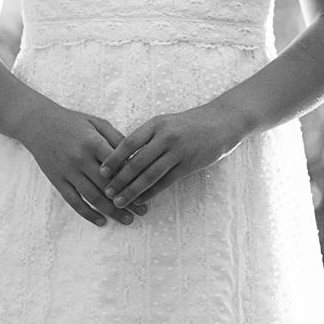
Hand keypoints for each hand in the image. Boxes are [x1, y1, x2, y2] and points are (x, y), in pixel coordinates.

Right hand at [19, 103, 143, 226]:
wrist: (38, 124)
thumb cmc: (72, 122)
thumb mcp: (97, 122)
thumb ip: (116, 138)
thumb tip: (135, 155)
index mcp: (93, 142)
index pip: (117, 166)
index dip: (133, 179)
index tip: (147, 190)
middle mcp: (81, 159)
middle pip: (108, 185)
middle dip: (128, 200)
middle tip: (143, 211)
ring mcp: (68, 172)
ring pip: (93, 197)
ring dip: (112, 211)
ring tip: (128, 219)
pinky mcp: (57, 180)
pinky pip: (74, 201)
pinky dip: (88, 214)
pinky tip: (101, 221)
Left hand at [98, 102, 239, 209]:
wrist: (221, 122)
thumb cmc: (189, 124)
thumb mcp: (166, 123)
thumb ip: (147, 137)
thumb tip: (124, 157)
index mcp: (156, 124)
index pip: (128, 143)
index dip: (114, 159)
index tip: (101, 172)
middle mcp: (165, 137)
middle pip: (136, 162)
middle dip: (119, 180)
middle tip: (106, 192)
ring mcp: (178, 151)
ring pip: (149, 175)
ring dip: (132, 190)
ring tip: (119, 201)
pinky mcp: (188, 165)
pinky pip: (165, 182)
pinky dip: (151, 193)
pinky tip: (140, 200)